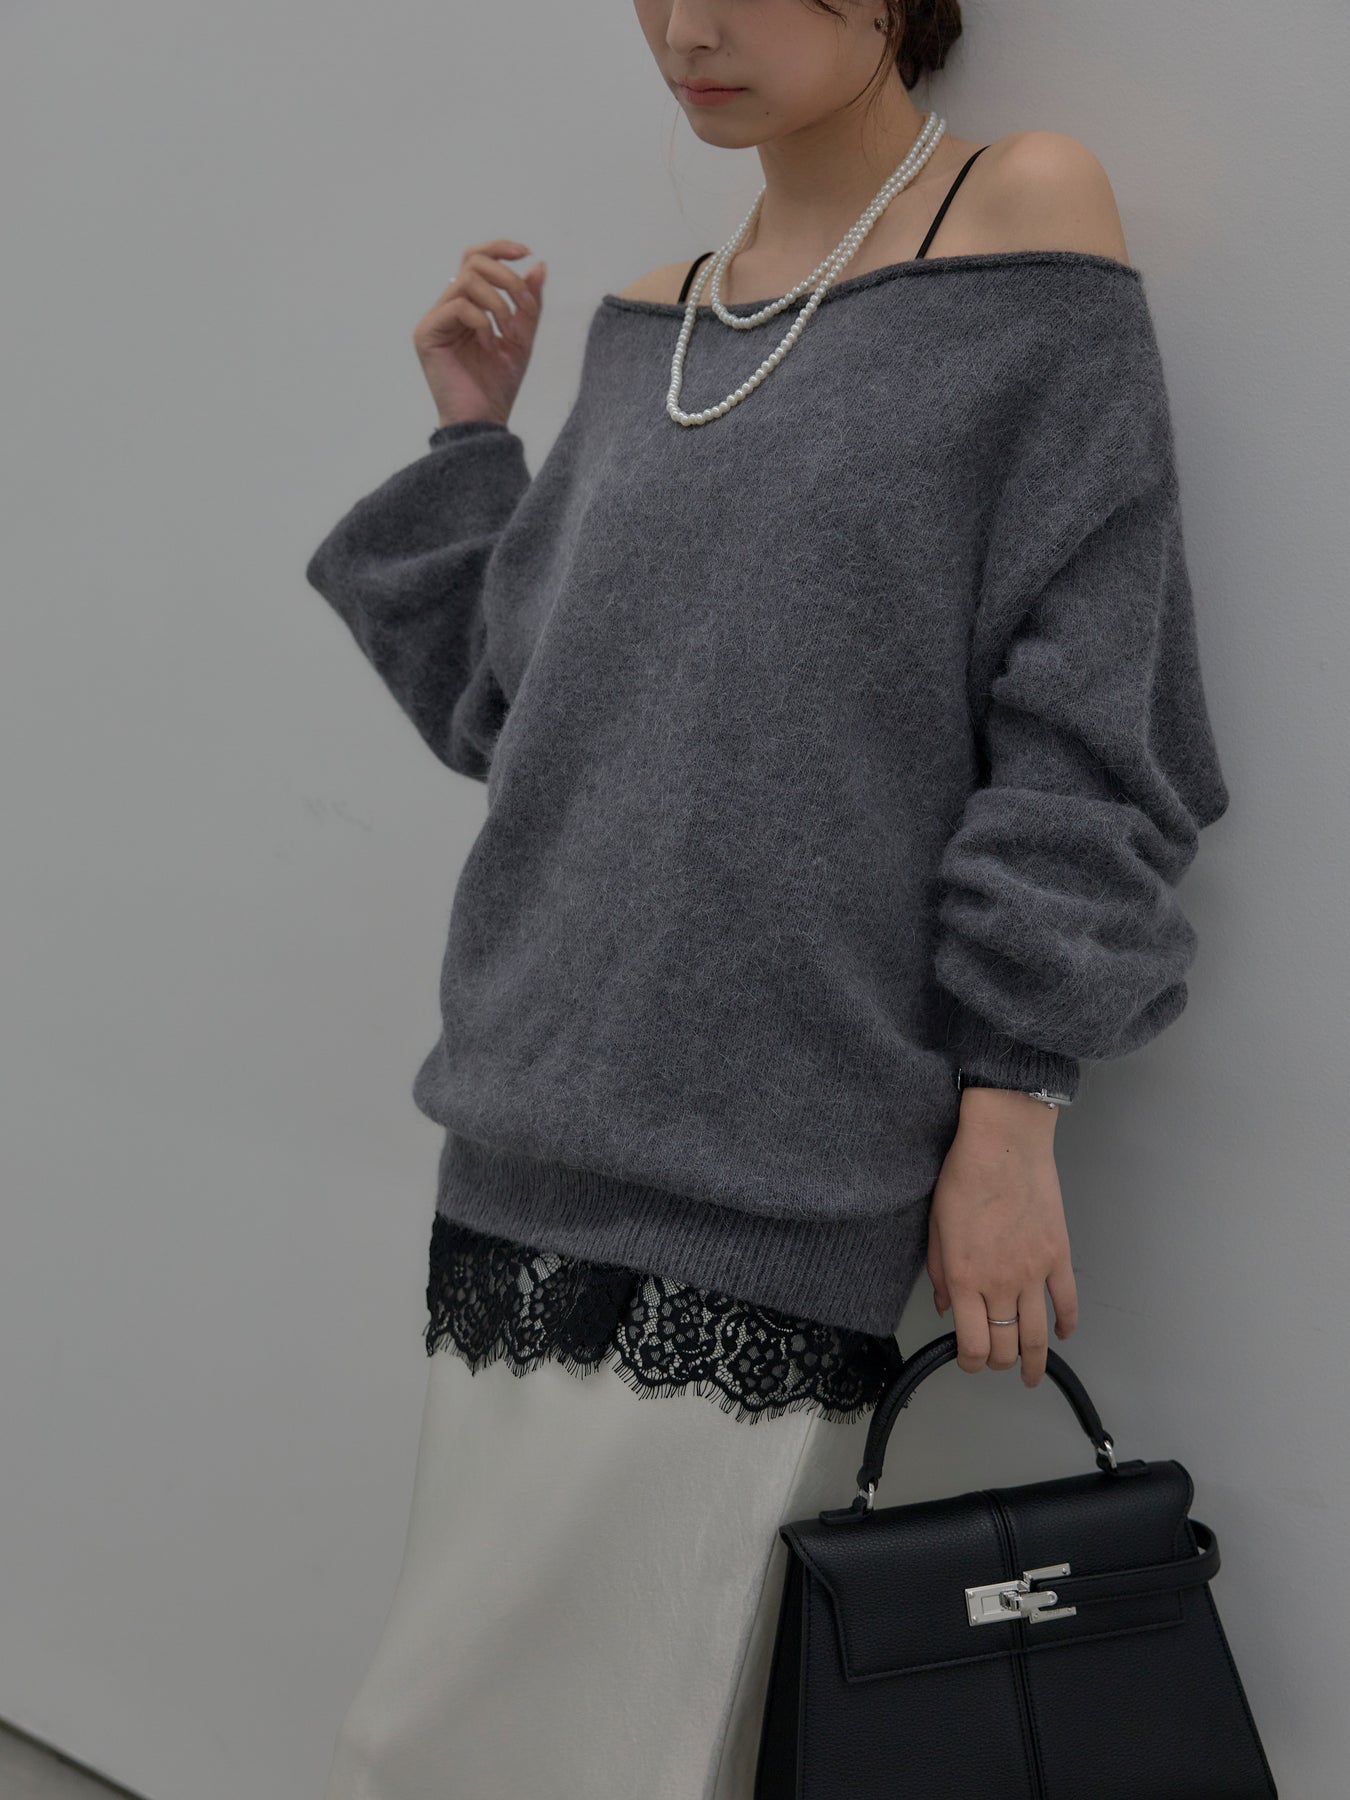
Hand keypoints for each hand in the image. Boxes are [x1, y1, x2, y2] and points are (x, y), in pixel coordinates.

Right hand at [413, 238, 545, 430]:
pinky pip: (458, 306)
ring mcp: (435, 319)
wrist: (485, 420)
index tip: (525, 252)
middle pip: (473, 262)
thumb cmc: (498, 384)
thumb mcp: (522, 338)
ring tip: (509, 333)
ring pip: (467, 281)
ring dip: (499, 303)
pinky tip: (489, 345)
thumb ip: (529, 304)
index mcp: (468, 304)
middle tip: (524, 306)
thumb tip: (538, 266)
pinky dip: (482, 322)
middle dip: (506, 278)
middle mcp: (448, 306)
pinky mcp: (426, 334)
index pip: (476, 259)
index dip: (499, 248)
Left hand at [926, 1088, 1078, 1385]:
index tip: (969, 1361)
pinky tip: (1062, 1333)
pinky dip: (1067, 1325)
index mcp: (965, 1278)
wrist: (1004, 1144)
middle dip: (1000, 1363)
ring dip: (1035, 1361)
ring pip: (1039, 1336)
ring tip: (1032, 1373)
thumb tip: (946, 1306)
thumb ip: (939, 1271)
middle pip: (1006, 1347)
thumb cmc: (963, 1176)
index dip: (970, 1363)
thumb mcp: (936, 1225)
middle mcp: (1000, 1284)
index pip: (972, 1345)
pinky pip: (1068, 1302)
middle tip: (998, 1363)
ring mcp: (1034, 1273)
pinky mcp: (1058, 1256)